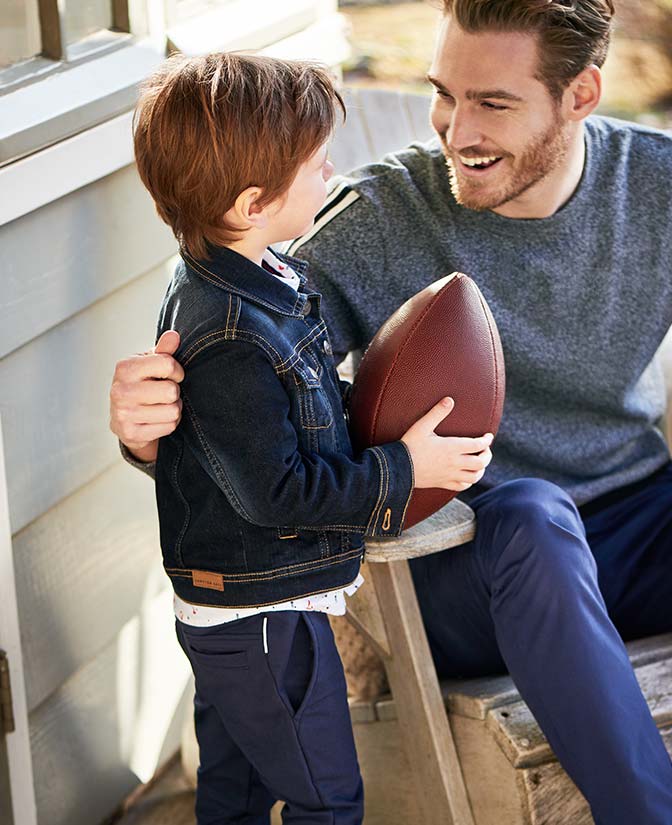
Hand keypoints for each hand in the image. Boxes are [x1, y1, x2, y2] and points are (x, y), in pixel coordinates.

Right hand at [109, 330, 184, 462]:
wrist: (123, 417)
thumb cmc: (141, 384)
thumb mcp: (149, 364)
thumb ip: (163, 350)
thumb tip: (174, 335)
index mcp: (125, 368)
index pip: (167, 364)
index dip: (176, 370)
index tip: (171, 374)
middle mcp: (121, 390)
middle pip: (172, 391)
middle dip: (174, 392)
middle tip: (163, 393)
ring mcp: (124, 414)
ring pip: (173, 411)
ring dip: (173, 409)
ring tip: (160, 405)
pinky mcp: (131, 433)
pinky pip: (169, 426)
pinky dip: (168, 423)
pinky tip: (156, 419)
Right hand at [401, 397, 493, 490]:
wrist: (398, 468)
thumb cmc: (409, 445)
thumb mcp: (422, 426)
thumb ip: (437, 412)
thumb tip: (450, 400)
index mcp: (452, 448)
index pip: (477, 445)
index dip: (486, 440)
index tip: (488, 436)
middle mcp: (454, 463)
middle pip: (481, 463)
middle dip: (487, 455)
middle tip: (485, 449)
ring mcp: (449, 475)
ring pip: (474, 477)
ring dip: (481, 470)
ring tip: (479, 463)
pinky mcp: (443, 483)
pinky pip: (462, 486)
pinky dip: (469, 481)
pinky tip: (467, 476)